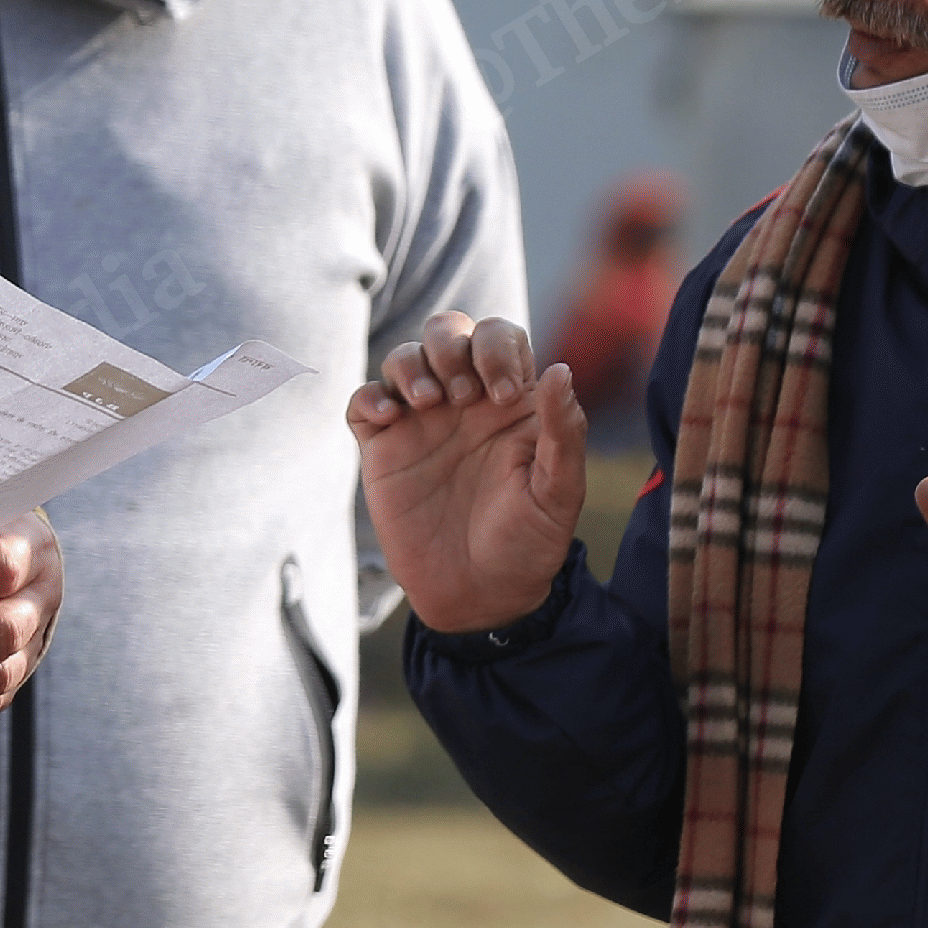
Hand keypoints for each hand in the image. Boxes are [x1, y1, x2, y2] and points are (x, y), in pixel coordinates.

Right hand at [345, 311, 583, 633]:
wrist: (480, 596)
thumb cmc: (529, 544)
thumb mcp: (559, 492)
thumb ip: (563, 431)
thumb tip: (560, 370)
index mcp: (510, 402)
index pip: (501, 338)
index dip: (498, 349)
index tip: (501, 397)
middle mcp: (464, 402)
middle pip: (448, 332)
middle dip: (450, 345)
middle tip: (459, 394)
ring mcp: (421, 423)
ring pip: (403, 357)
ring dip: (412, 364)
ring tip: (428, 404)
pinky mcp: (384, 449)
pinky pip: (363, 401)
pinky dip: (369, 397)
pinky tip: (388, 419)